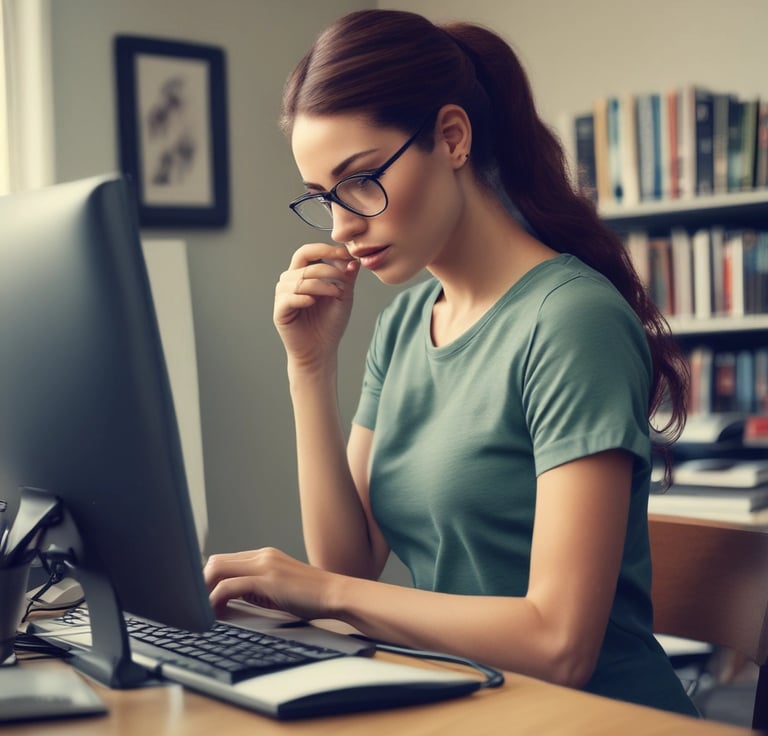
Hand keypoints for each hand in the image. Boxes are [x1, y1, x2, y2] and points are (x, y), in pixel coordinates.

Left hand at [204, 547, 340, 620]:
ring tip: (202, 611)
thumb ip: (256, 588)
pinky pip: (229, 586)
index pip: (224, 560)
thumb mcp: (279, 589)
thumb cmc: (311, 597)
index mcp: (264, 556)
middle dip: (200, 584)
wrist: (336, 594)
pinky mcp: (267, 579)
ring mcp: (265, 564)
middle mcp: (262, 555)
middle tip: (195, 606)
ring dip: (203, 591)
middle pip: (215, 561)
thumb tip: (230, 601)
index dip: (207, 580)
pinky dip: (215, 600)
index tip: (199, 598)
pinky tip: (217, 614)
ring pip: (217, 569)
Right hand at [274, 244, 359, 370]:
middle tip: (344, 277)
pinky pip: (288, 298)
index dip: (326, 249)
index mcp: (303, 274)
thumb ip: (347, 278)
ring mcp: (283, 296)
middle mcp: (290, 281)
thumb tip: (354, 259)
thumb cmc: (330, 324)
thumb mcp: (343, 297)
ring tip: (336, 293)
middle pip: (304, 262)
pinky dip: (302, 298)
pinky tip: (313, 302)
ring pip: (299, 280)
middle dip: (327, 267)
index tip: (346, 253)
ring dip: (321, 284)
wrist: (321, 350)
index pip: (308, 252)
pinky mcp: (280, 311)